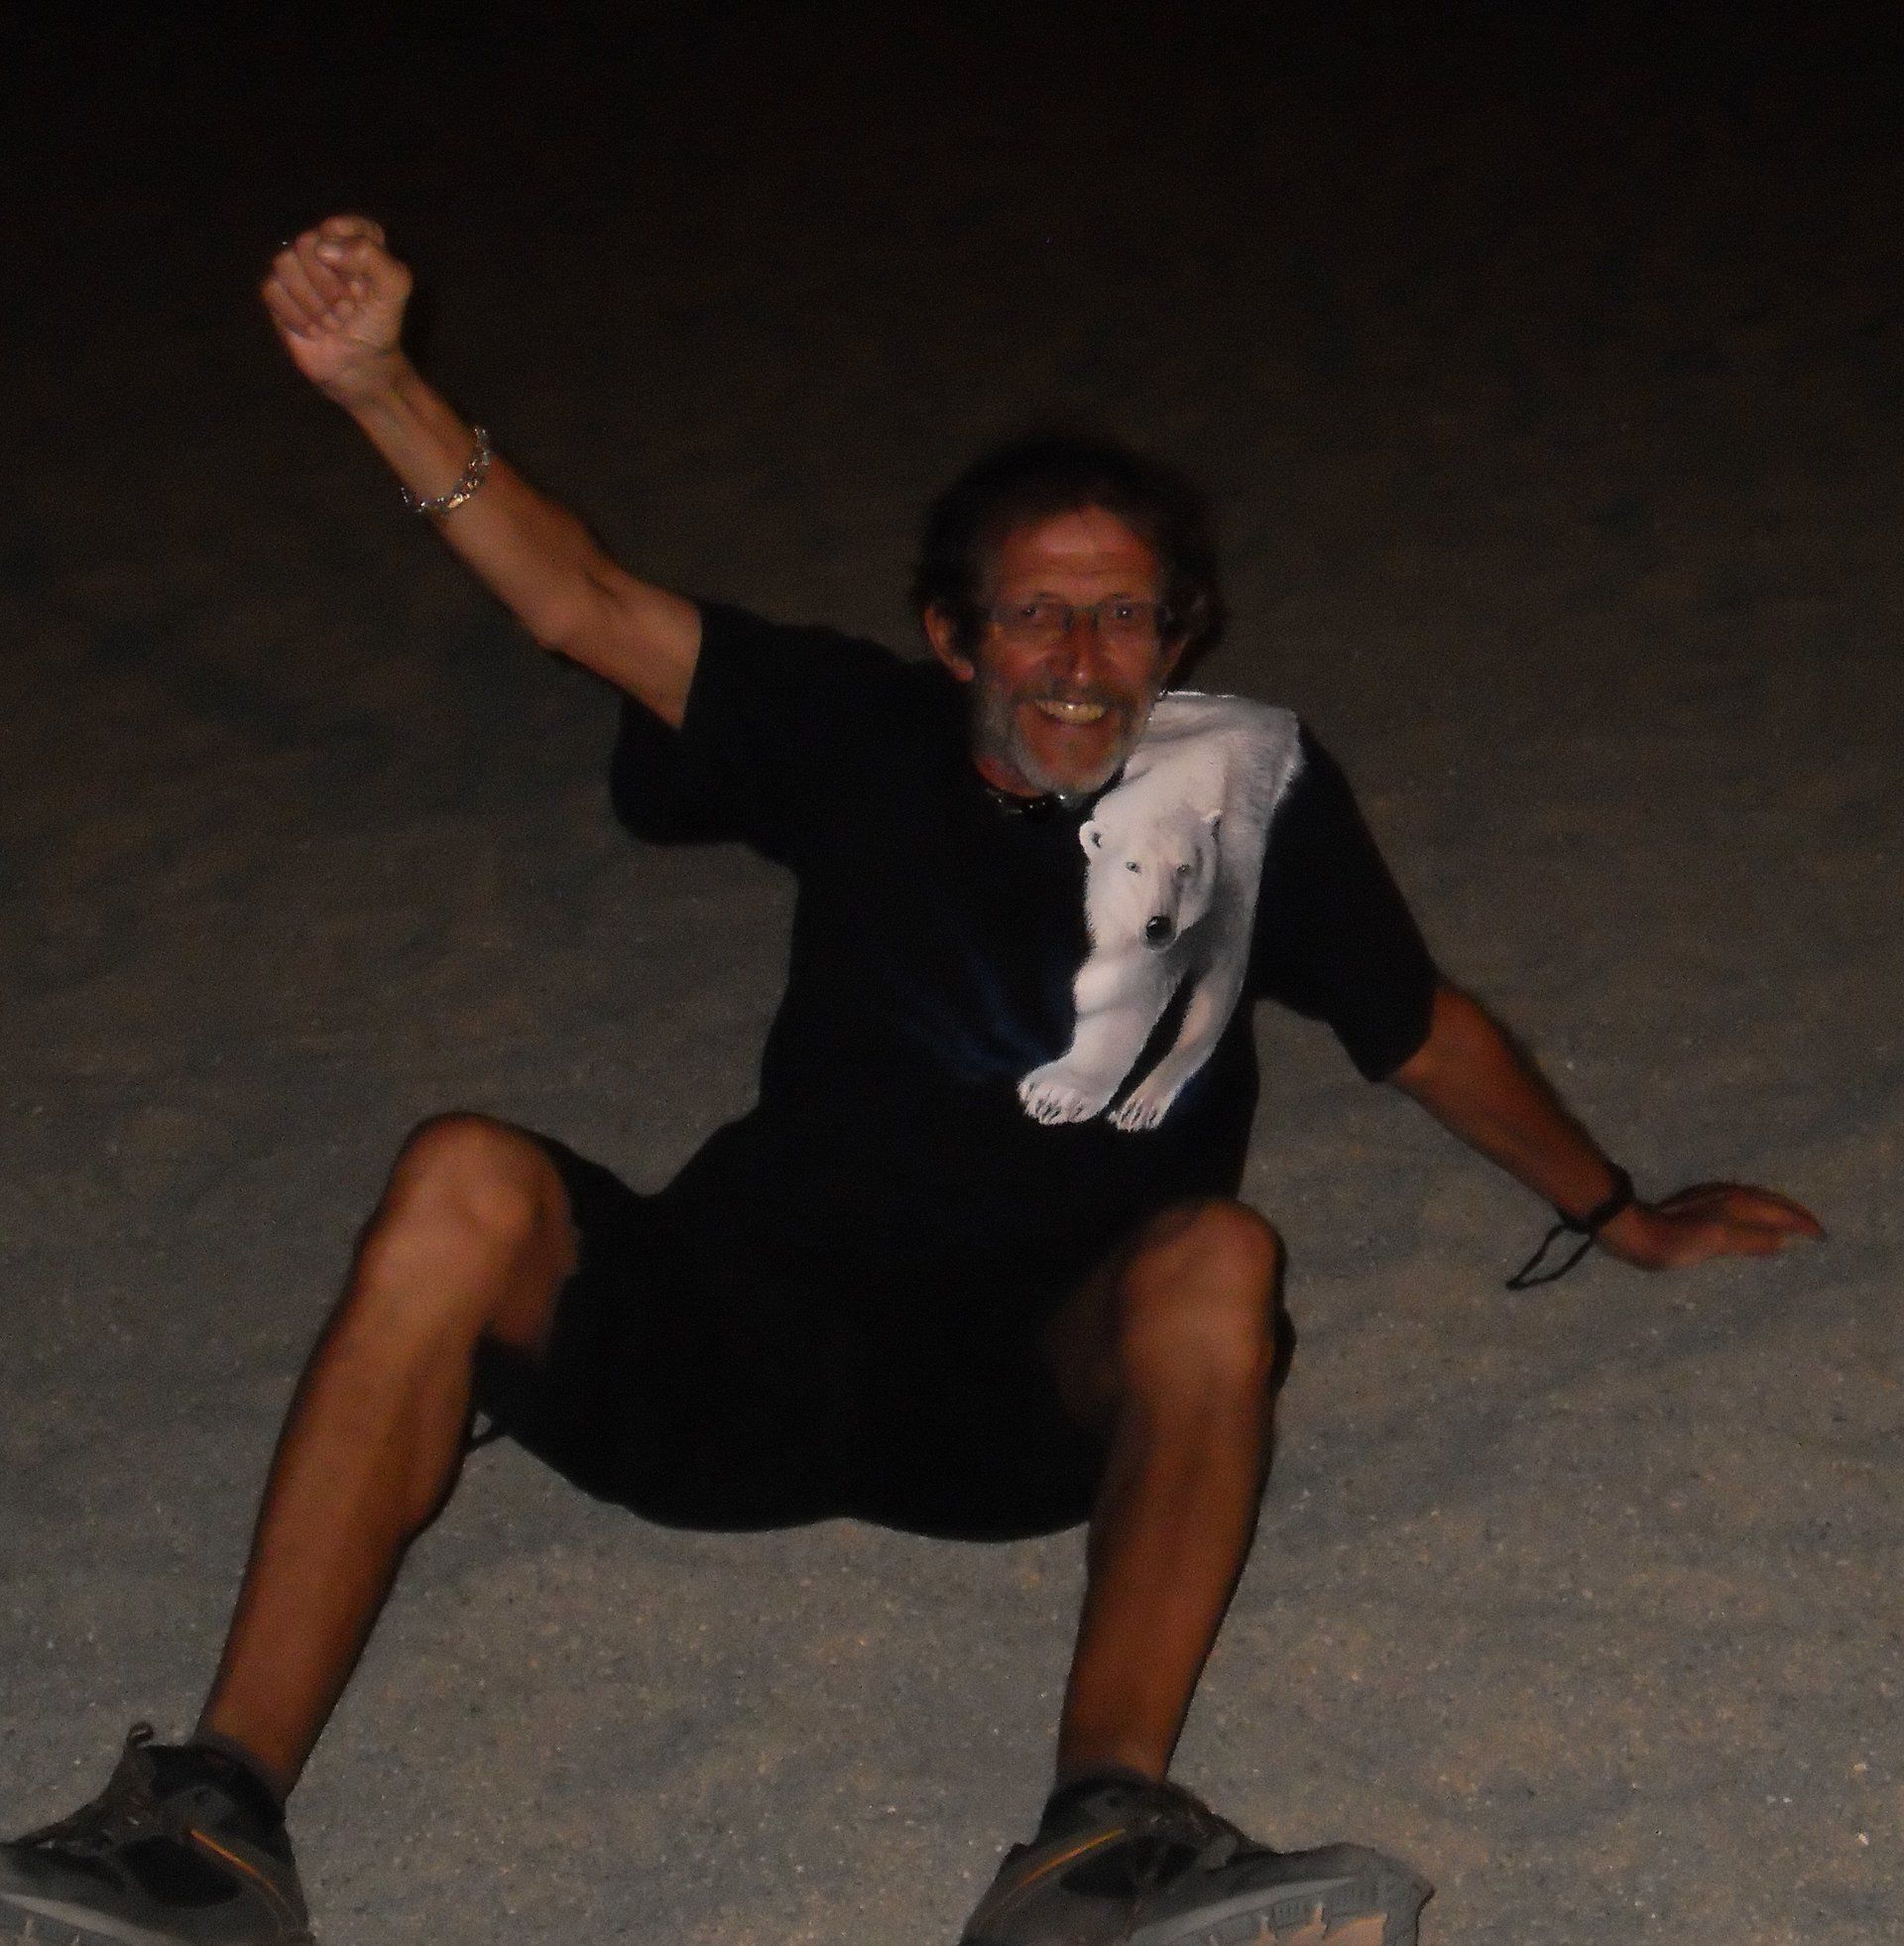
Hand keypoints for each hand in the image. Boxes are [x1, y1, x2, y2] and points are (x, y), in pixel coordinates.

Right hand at [261, 215, 411, 404]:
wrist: (360, 366)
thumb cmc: (378, 324)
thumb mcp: (394, 288)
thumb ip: (371, 256)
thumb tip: (323, 249)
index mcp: (354, 236)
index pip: (341, 226)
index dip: (351, 260)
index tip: (362, 287)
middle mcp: (322, 245)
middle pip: (306, 243)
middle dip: (329, 286)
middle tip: (347, 310)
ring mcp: (296, 267)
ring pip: (284, 262)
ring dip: (313, 303)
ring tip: (333, 323)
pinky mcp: (276, 291)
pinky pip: (271, 288)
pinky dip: (296, 315)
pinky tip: (314, 330)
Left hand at [1599, 1182, 1823, 1270]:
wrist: (1633, 1229)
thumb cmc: (1674, 1240)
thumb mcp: (1717, 1242)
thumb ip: (1751, 1240)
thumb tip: (1783, 1239)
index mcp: (1737, 1204)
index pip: (1779, 1211)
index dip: (1801, 1223)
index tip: (1822, 1236)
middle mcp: (1727, 1195)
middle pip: (1770, 1200)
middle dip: (1793, 1212)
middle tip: (1813, 1228)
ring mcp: (1711, 1197)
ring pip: (1755, 1199)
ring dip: (1775, 1208)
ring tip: (1789, 1222)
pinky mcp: (1698, 1204)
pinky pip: (1741, 1203)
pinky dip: (1757, 1210)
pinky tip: (1751, 1220)